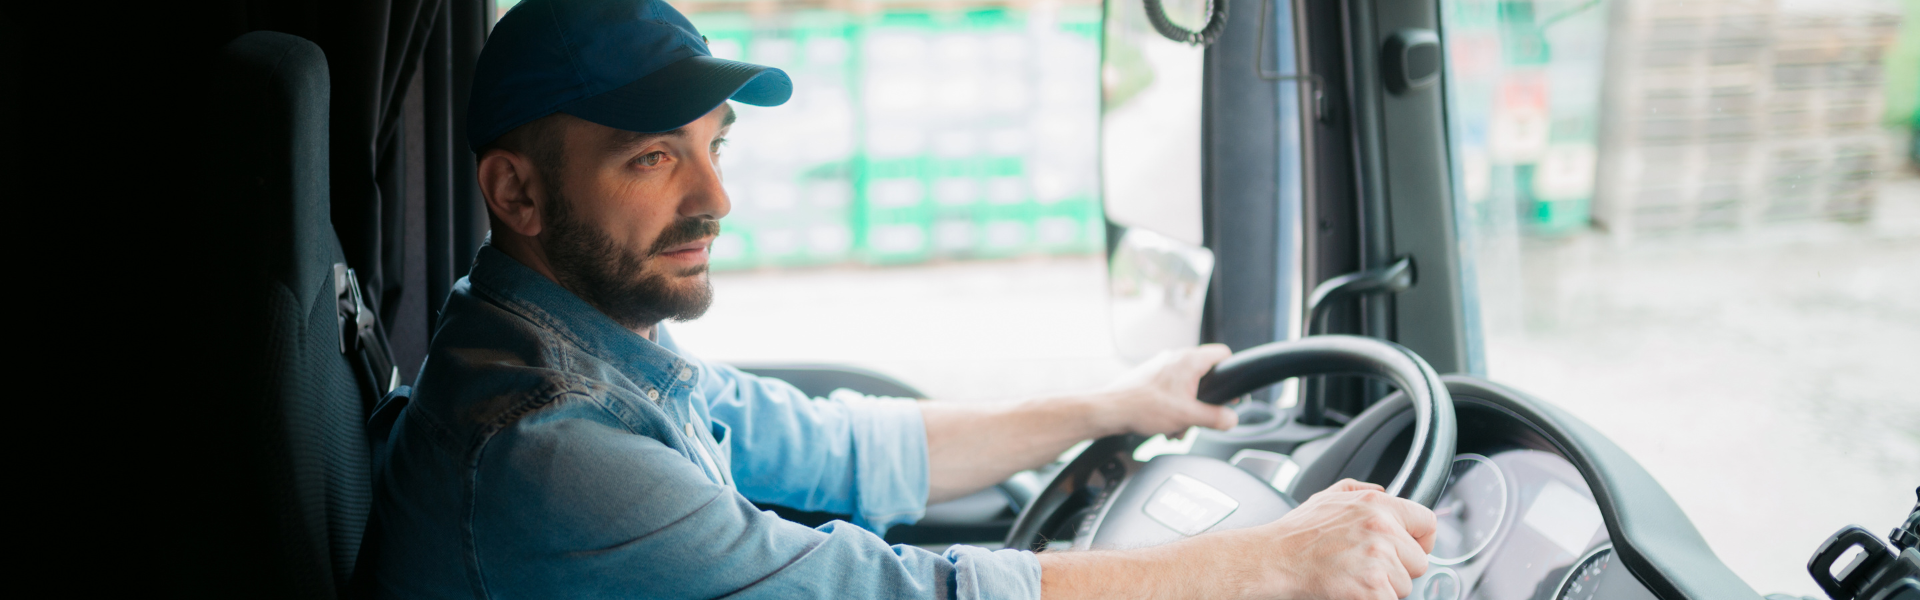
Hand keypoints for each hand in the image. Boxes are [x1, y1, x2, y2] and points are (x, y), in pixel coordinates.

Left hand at [1098, 344, 1237, 436]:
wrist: (1111, 410)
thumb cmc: (1143, 407)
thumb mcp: (1189, 417)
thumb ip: (1216, 418)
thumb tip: (1232, 419)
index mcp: (1189, 360)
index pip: (1223, 355)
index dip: (1231, 373)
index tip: (1231, 392)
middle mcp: (1175, 358)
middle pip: (1205, 376)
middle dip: (1204, 402)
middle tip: (1199, 418)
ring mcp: (1161, 366)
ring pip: (1186, 387)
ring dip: (1186, 409)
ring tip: (1176, 426)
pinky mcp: (1151, 377)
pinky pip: (1171, 390)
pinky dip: (1172, 407)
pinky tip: (1165, 424)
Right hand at [1233, 479, 1438, 599]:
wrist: (1273, 559)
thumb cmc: (1296, 533)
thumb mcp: (1328, 496)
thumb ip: (1362, 489)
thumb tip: (1386, 491)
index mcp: (1376, 504)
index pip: (1427, 522)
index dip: (1420, 540)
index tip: (1409, 549)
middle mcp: (1381, 528)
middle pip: (1418, 561)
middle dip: (1398, 567)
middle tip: (1366, 566)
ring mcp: (1378, 560)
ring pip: (1405, 585)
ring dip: (1384, 586)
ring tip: (1353, 576)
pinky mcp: (1372, 588)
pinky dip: (1373, 599)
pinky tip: (1352, 589)